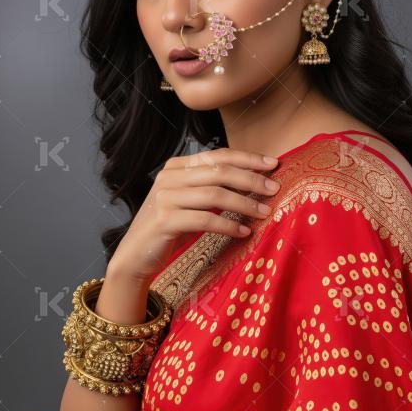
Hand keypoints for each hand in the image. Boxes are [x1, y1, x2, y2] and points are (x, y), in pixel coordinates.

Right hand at [109, 147, 280, 280]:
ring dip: (244, 204)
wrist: (136, 255)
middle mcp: (168, 177)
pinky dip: (228, 225)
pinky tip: (243, 232)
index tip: (272, 164)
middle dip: (251, 180)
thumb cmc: (170, 227)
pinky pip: (205, 219)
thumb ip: (210, 187)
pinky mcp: (164, 221)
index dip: (247, 158)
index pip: (217, 155)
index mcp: (176, 167)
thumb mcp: (189, 201)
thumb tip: (253, 181)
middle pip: (218, 172)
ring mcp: (164, 198)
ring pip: (214, 195)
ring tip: (265, 212)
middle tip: (274, 189)